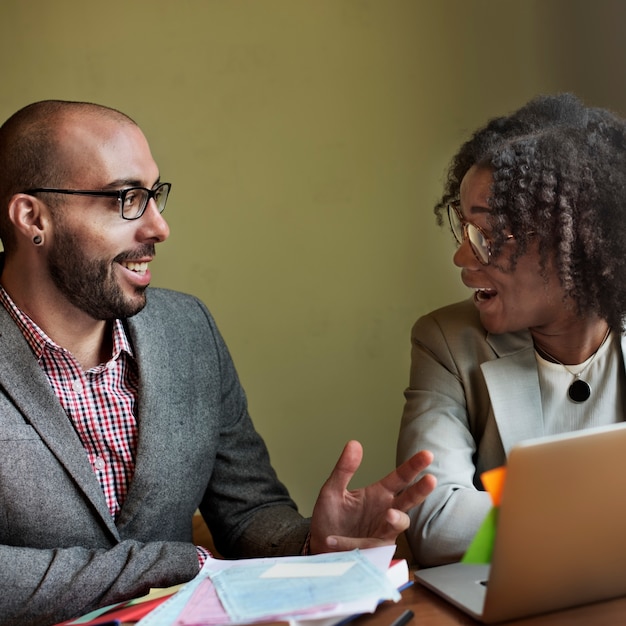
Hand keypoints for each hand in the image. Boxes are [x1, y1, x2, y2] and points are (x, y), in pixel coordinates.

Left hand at [309, 440, 434, 553]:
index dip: (414, 466)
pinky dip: (352, 544)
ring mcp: (383, 532)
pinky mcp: (374, 552)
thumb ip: (344, 469)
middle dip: (421, 490)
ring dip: (396, 519)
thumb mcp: (332, 490)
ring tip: (389, 514)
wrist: (318, 547)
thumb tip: (354, 443)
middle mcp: (386, 511)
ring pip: (399, 524)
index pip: (401, 477)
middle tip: (431, 479)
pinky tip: (333, 540)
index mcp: (379, 494)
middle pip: (410, 499)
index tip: (428, 454)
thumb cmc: (330, 518)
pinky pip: (370, 546)